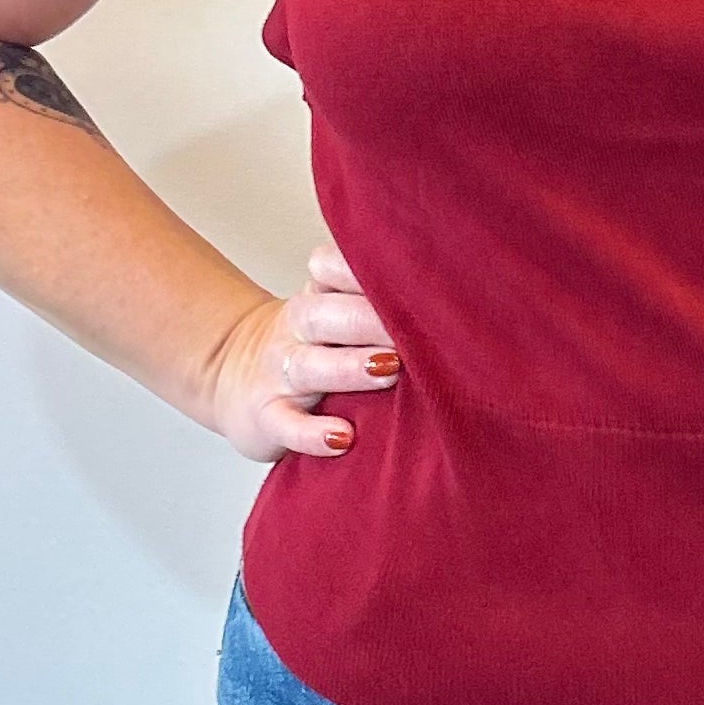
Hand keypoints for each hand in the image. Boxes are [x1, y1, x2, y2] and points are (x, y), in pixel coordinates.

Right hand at [198, 244, 398, 462]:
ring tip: (389, 371)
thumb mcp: (340, 316)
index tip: (410, 272)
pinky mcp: (266, 416)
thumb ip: (386, 304)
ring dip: (350, 368)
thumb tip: (464, 297)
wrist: (239, 382)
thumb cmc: (320, 348)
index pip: (328, 266)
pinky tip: (342, 438)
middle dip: (369, 320)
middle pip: (324, 314)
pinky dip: (311, 434)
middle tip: (413, 331)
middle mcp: (297, 328)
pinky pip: (284, 424)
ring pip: (309, 366)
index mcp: (319, 295)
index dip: (359, 267)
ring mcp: (279, 372)